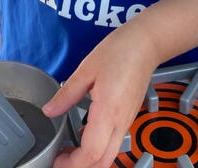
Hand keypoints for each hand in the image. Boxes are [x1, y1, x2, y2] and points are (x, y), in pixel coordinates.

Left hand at [42, 19, 159, 167]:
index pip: (91, 153)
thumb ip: (67, 94)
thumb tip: (50, 111)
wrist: (147, 42)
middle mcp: (120, 121)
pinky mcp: (129, 115)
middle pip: (102, 162)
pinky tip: (84, 133)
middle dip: (80, 167)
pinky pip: (114, 141)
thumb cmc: (120, 50)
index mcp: (108, 111)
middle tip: (61, 158)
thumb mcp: (86, 69)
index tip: (57, 159)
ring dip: (89, 159)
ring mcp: (127, 120)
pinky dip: (98, 147)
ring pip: (109, 154)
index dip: (71, 164)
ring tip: (70, 148)